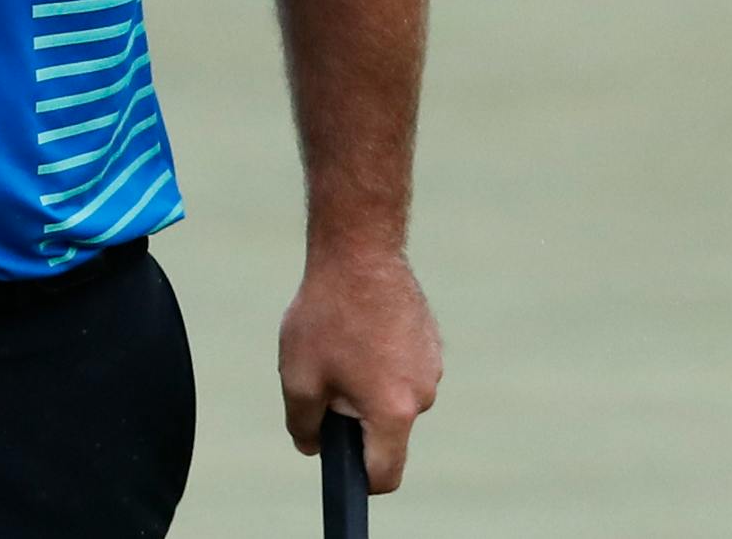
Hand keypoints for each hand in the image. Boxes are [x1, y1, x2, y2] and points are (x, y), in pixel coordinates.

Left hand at [278, 248, 441, 493]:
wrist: (359, 251)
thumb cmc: (326, 313)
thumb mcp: (298, 374)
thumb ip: (303, 423)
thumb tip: (312, 447)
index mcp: (393, 411)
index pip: (385, 474)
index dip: (359, 481)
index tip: (341, 469)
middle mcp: (423, 395)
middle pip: (387, 431)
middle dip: (356, 417)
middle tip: (328, 377)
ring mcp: (433, 367)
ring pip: (395, 396)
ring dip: (369, 384)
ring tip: (343, 343)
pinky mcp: (432, 342)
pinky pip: (403, 367)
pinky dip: (382, 360)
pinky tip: (360, 327)